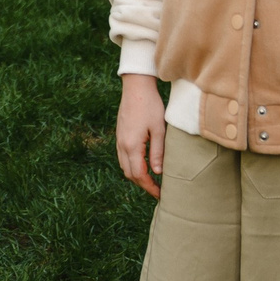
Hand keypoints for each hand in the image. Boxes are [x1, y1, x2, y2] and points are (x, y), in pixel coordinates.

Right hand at [115, 73, 166, 197]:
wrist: (136, 87)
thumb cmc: (150, 106)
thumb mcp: (159, 129)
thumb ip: (157, 152)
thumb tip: (157, 173)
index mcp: (132, 145)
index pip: (139, 174)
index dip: (150, 187)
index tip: (160, 194)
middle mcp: (122, 145)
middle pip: (129, 173)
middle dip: (143, 184)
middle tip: (158, 190)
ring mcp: (119, 140)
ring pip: (125, 166)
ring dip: (137, 176)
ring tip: (152, 180)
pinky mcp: (120, 135)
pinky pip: (123, 157)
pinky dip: (132, 165)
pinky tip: (143, 164)